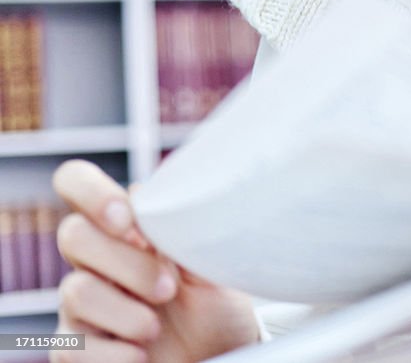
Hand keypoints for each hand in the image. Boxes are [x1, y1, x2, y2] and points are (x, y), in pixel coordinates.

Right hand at [51, 159, 259, 362]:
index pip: (77, 183)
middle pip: (73, 234)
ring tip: (156, 327)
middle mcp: (95, 258)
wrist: (221, 350)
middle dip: (126, 262)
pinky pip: (71, 346)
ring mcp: (80, 303)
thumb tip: (142, 193)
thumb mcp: (208, 259)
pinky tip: (140, 356)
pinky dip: (112, 353)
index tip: (129, 222)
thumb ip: (178, 227)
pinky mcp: (77, 348)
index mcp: (125, 224)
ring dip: (123, 311)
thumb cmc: (213, 297)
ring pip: (74, 291)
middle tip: (168, 288)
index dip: (92, 193)